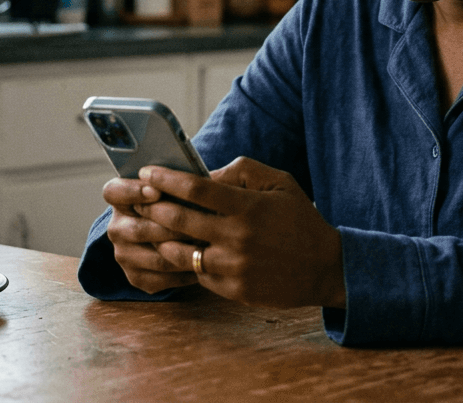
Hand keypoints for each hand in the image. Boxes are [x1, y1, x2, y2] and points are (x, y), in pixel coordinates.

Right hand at [102, 177, 198, 294]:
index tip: (157, 190)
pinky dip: (185, 272)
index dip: (132, 192)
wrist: (173, 234)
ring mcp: (124, 255)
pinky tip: (204, 263)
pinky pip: (162, 279)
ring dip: (183, 251)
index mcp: (120, 198)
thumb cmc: (179, 201)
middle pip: (139, 230)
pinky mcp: (136, 277)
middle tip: (199, 223)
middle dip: (171, 227)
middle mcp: (117, 228)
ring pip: (155, 257)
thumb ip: (181, 180)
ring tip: (208, 244)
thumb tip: (203, 178)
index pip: (113, 192)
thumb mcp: (176, 186)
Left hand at [134, 157, 345, 308]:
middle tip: (137, 199)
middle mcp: (237, 237)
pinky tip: (180, 252)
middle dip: (151, 207)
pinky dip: (186, 262)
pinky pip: (197, 275)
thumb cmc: (300, 219)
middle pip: (178, 220)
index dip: (165, 179)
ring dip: (161, 239)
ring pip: (179, 253)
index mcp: (247, 206)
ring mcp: (234, 267)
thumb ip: (242, 171)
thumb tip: (205, 173)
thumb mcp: (280, 183)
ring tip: (154, 228)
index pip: (194, 188)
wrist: (325, 268)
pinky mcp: (233, 290)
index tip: (146, 172)